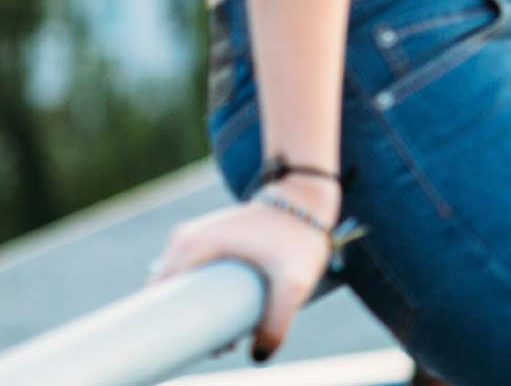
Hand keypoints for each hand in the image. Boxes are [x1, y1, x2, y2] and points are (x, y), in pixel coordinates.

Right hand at [150, 179, 340, 361]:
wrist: (310, 198)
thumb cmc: (299, 235)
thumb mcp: (294, 281)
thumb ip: (278, 321)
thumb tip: (257, 357)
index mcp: (188, 247)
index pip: (155, 299)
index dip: (165, 329)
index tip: (193, 350)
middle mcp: (183, 240)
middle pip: (170, 297)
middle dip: (190, 328)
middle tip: (225, 347)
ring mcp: (194, 238)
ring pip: (184, 288)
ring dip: (200, 315)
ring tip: (233, 337)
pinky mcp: (209, 239)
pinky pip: (194, 276)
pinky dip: (205, 298)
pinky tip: (229, 317)